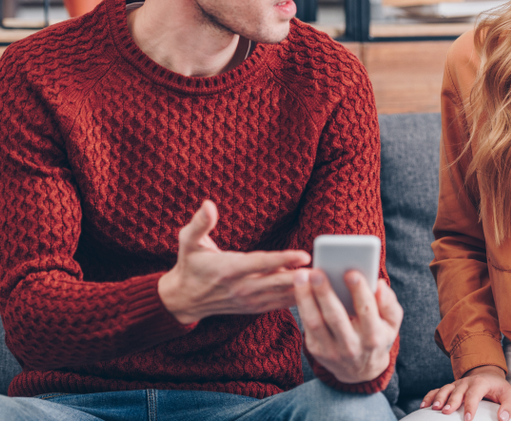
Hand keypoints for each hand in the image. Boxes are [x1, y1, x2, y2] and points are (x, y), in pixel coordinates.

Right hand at [158, 200, 310, 324]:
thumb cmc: (189, 264)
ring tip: (326, 281)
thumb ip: (199, 224)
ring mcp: (248, 300)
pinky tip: (315, 293)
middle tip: (324, 270)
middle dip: (301, 277)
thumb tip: (208, 204)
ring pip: (280, 295)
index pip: (260, 263)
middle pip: (276, 282)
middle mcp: (240, 288)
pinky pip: (279, 304)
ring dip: (303, 289)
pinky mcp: (254, 307)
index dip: (282, 260)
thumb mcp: (188, 241)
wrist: (184, 299)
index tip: (303, 255)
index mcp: (227, 269)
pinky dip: (297, 299)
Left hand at [294, 268, 402, 383]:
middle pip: (335, 317)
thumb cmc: (377, 336)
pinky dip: (302, 305)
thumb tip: (380, 285)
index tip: (351, 272)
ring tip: (301, 276)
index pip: (366, 311)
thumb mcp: (391, 324)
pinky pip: (307, 325)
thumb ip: (389, 303)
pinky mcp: (316, 350)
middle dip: (325, 293)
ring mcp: (331, 350)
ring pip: (315, 322)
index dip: (359, 291)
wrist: (360, 372)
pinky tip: (300, 288)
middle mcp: (352, 346)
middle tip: (316, 272)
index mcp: (373, 336)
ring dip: (306, 297)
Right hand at [420, 366, 510, 420]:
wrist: (488, 375)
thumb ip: (509, 406)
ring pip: (445, 389)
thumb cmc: (499, 389)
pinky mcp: (450, 387)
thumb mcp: (510, 395)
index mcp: (481, 382)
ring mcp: (457, 384)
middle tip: (446, 412)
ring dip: (439, 398)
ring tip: (434, 408)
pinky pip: (437, 390)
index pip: (474, 393)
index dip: (471, 406)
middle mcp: (467, 381)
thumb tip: (502, 418)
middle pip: (457, 391)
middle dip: (451, 401)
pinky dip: (430, 396)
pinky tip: (424, 406)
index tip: (468, 419)